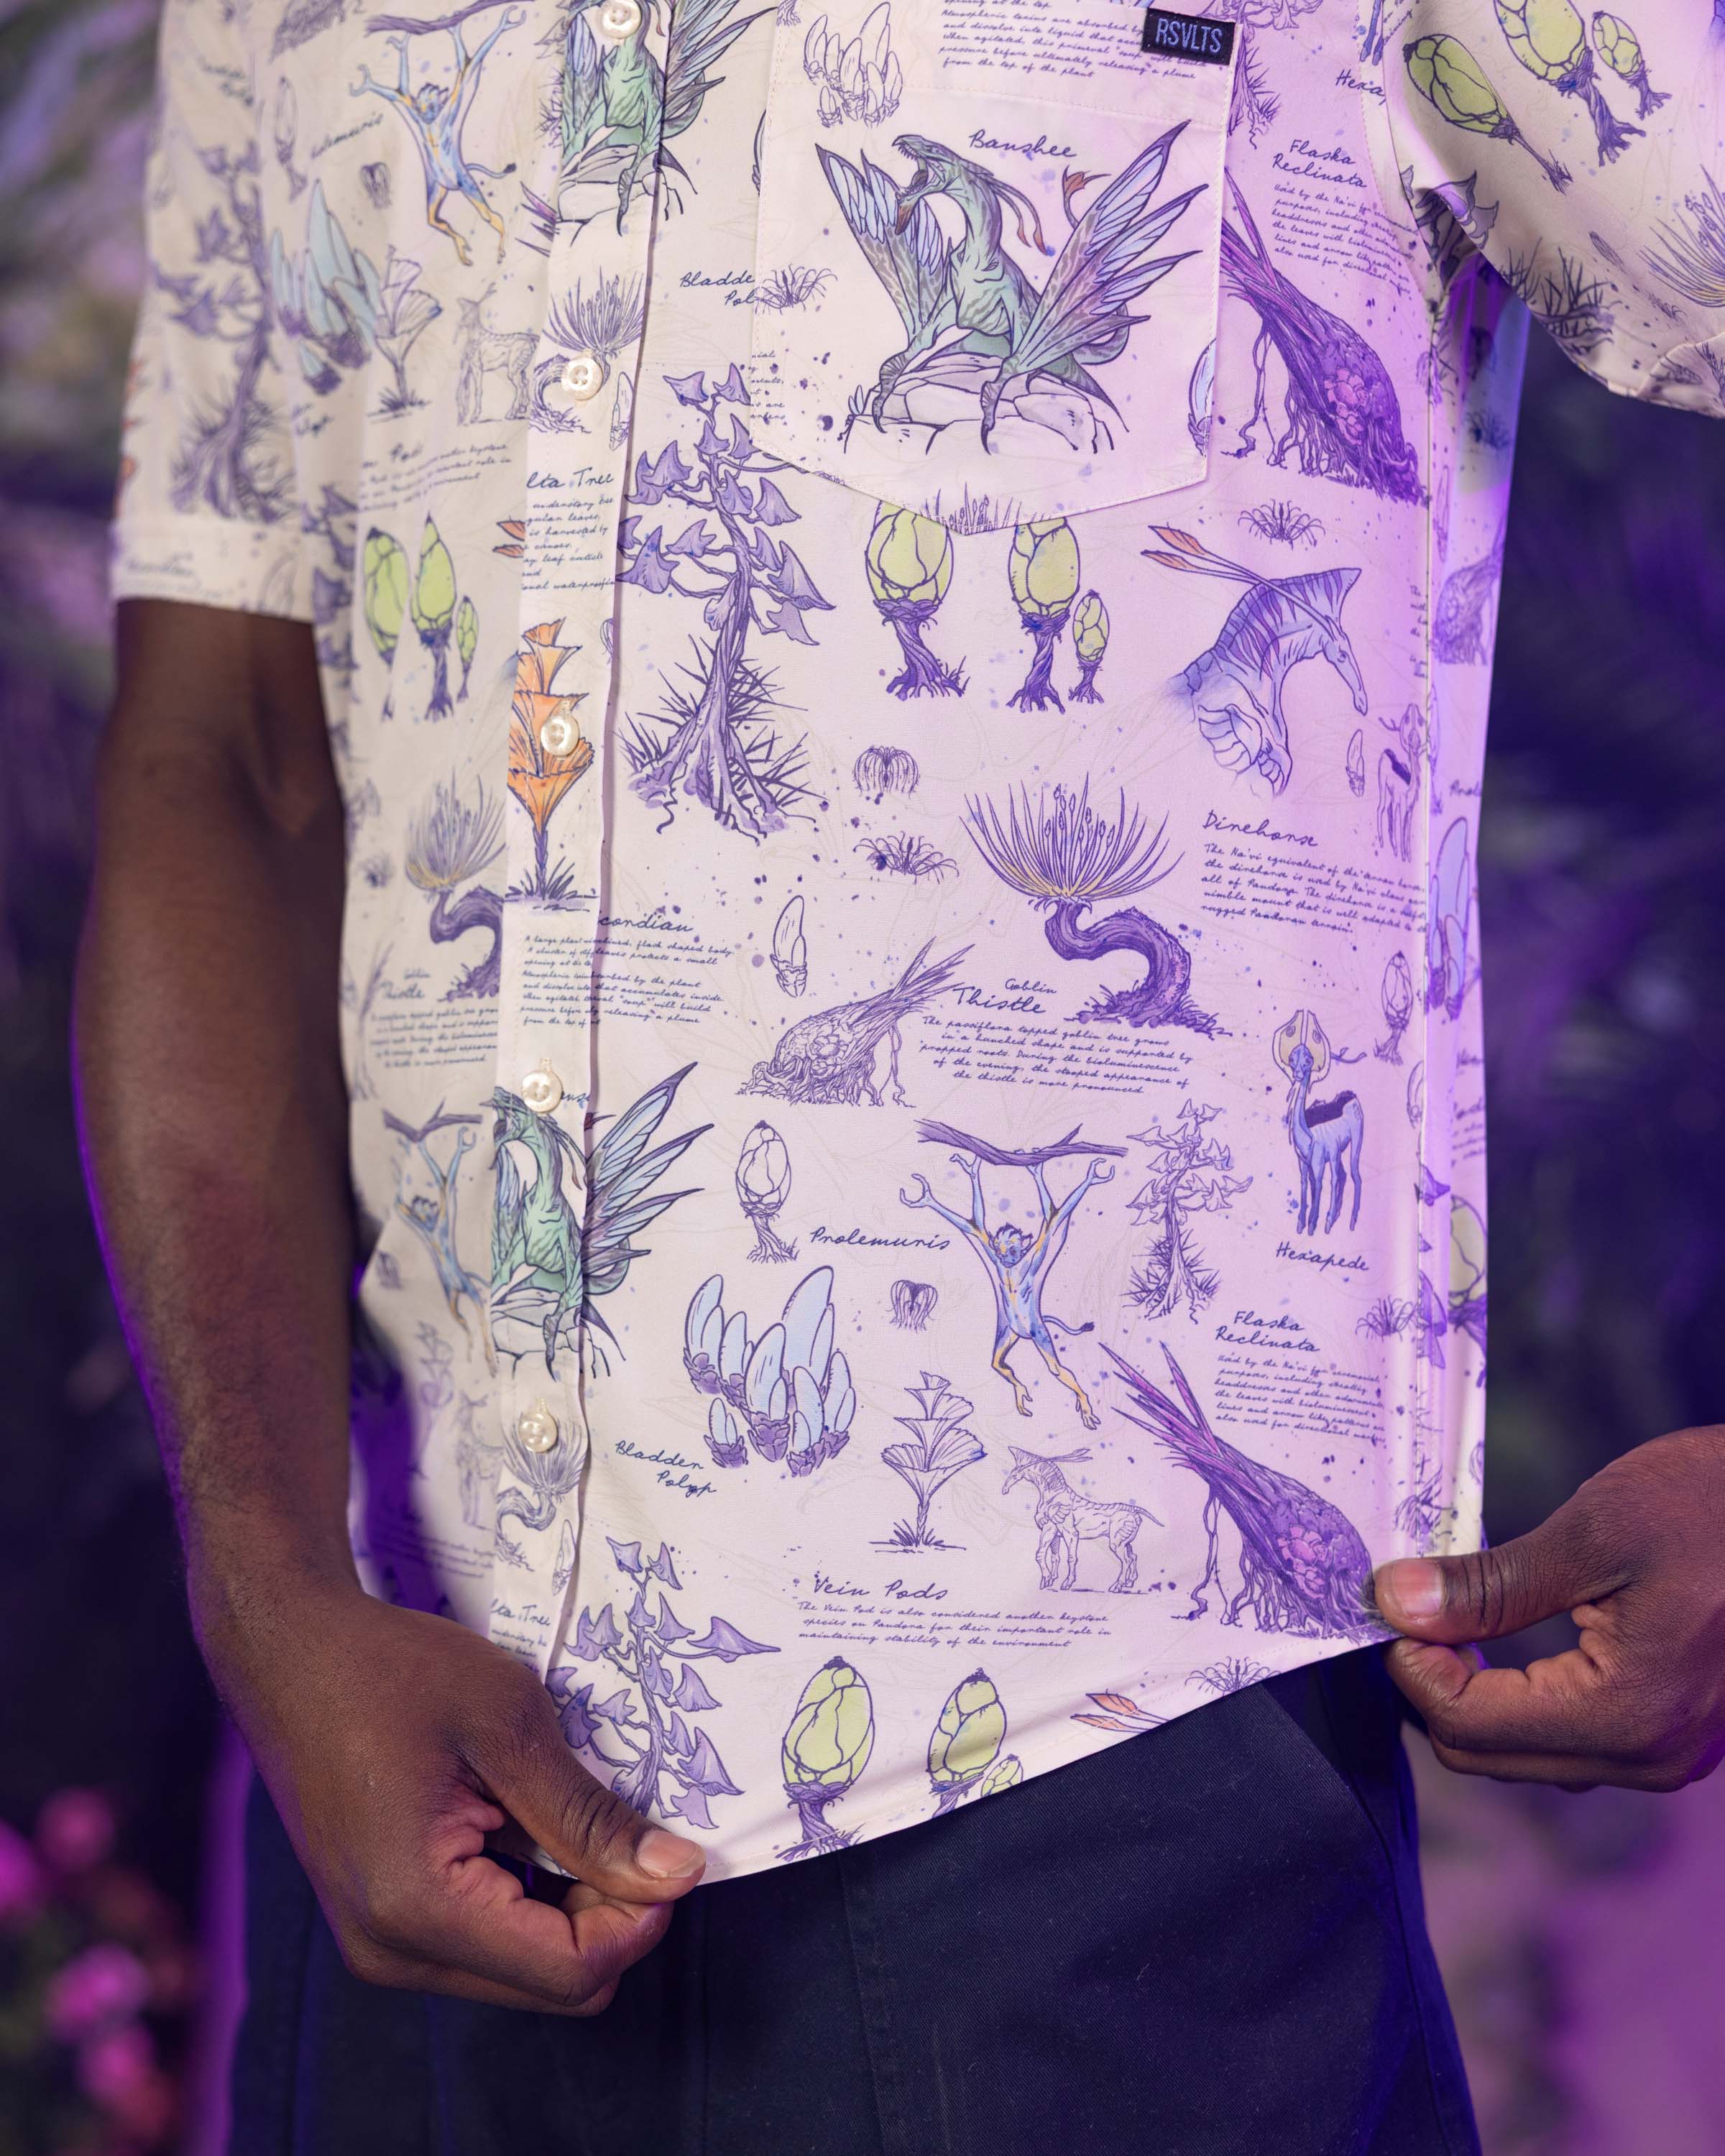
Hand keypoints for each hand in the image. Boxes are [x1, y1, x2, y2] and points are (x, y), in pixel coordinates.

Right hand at [198, 1571, 705, 2013]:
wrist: (287, 1648)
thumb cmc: (389, 1669)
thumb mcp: (507, 1724)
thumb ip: (589, 1813)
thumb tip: (678, 1874)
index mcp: (416, 1907)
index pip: (569, 1970)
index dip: (639, 1916)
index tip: (668, 1848)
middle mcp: (391, 1950)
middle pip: (552, 1984)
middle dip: (609, 1914)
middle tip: (624, 1823)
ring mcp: (380, 1942)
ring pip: (525, 1969)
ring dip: (570, 1904)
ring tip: (563, 1807)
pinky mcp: (383, 1920)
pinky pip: (486, 1942)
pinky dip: (530, 1895)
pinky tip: (524, 1818)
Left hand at [1373, 1425, 1724, 1791]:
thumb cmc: (1715, 1507)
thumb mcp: (1594, 1533)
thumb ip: (1490, 1585)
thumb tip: (1395, 1602)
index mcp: (1626, 1716)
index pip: (1467, 1725)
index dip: (1411, 1664)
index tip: (1390, 1599)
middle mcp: (1649, 1758)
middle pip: (1486, 1756)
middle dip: (1435, 1685)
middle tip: (1413, 1606)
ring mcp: (1669, 1755)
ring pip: (1527, 1755)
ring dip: (1476, 1695)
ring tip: (1452, 1617)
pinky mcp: (1677, 1734)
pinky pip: (1573, 1740)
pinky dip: (1524, 1699)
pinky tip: (1506, 1638)